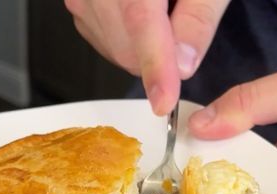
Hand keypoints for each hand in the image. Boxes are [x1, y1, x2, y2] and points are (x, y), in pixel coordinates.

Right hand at [64, 0, 229, 114]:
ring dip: (146, 49)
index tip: (164, 100)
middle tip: (180, 19)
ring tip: (160, 7)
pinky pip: (107, 44)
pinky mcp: (79, 7)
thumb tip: (184, 64)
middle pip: (128, 48)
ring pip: (117, 52)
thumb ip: (197, 18)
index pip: (141, 21)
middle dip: (161, 56)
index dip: (156, 66)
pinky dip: (130, 42)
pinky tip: (143, 14)